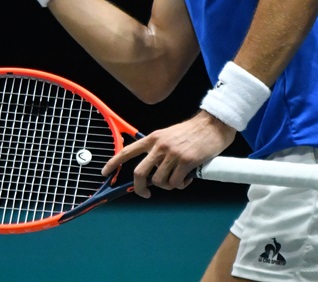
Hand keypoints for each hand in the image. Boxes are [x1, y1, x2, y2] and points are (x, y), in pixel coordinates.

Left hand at [102, 111, 237, 197]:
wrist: (212, 125)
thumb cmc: (192, 133)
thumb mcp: (169, 136)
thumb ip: (158, 151)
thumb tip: (151, 174)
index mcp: (153, 138)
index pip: (127, 151)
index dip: (113, 163)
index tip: (105, 173)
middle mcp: (159, 146)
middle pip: (140, 173)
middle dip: (140, 188)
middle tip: (146, 193)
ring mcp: (172, 154)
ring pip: (160, 181)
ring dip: (168, 185)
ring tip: (178, 178)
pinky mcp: (185, 162)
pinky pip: (176, 183)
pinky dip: (181, 185)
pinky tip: (188, 177)